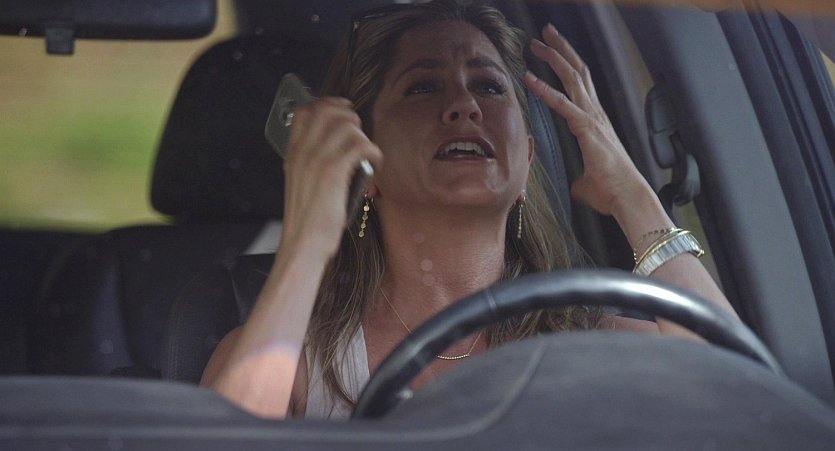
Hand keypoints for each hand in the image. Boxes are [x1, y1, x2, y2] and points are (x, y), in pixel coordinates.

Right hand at [281, 97, 382, 257]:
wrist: (302, 245)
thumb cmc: (307, 222)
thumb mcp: (303, 185)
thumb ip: (313, 164)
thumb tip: (337, 148)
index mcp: (294, 153)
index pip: (306, 111)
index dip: (329, 104)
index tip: (345, 111)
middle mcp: (303, 152)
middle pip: (328, 110)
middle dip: (350, 117)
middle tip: (361, 135)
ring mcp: (316, 160)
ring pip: (346, 125)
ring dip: (364, 137)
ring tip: (368, 155)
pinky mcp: (332, 172)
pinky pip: (360, 145)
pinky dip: (373, 152)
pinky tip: (374, 165)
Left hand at [524, 24, 647, 216]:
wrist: (628, 198)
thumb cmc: (612, 191)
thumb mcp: (587, 182)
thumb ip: (578, 177)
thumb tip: (575, 186)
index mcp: (596, 121)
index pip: (580, 85)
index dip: (567, 65)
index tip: (553, 50)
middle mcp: (596, 114)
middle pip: (577, 72)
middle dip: (560, 50)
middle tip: (544, 34)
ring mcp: (593, 119)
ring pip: (572, 78)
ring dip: (553, 58)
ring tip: (536, 43)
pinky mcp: (587, 129)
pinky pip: (563, 104)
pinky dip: (545, 90)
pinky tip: (529, 78)